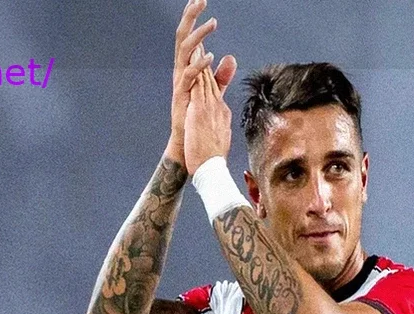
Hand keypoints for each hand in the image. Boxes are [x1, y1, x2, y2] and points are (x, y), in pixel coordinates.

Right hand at [167, 0, 236, 166]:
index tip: (200, 0)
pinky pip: (188, 76)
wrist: (192, 146)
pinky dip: (199, 65)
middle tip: (199, 0)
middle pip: (183, 38)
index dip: (194, 19)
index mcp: (189, 69)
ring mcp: (180, 83)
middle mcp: (181, 72)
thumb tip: (230, 58)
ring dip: (198, 36)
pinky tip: (210, 56)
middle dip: (190, 18)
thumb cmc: (199, 120)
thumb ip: (221, 76)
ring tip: (212, 24)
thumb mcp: (213, 93)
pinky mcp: (181, 96)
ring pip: (184, 52)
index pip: (191, 37)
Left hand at [183, 51, 234, 176]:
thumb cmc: (212, 161)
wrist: (211, 170)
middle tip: (202, 42)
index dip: (210, 74)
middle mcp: (218, 108)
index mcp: (221, 114)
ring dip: (201, 61)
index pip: (215, 90)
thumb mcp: (217, 140)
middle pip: (212, 80)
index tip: (205, 61)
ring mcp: (210, 108)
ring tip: (197, 43)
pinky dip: (196, 71)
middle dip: (206, 62)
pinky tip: (192, 60)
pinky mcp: (201, 111)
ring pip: (206, 79)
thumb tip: (219, 127)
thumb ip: (217, 129)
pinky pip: (198, 86)